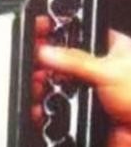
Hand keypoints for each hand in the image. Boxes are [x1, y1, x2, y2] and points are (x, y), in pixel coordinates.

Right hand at [37, 30, 130, 146]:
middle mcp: (99, 70)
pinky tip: (39, 108)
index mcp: (111, 50)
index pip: (78, 34)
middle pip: (62, 62)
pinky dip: (45, 111)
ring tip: (36, 88)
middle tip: (35, 67)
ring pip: (57, 87)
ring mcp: (89, 93)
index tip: (38, 33)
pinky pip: (57, 110)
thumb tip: (46, 51)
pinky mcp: (82, 114)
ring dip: (43, 89)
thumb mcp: (110, 71)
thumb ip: (73, 61)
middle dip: (45, 65)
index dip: (58, 32)